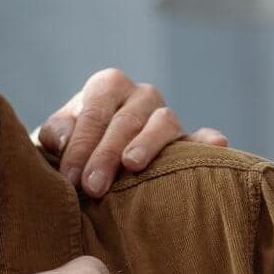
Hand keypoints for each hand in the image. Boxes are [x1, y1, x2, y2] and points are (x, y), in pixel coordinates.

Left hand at [37, 68, 229, 197]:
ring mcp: (165, 116)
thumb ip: (56, 133)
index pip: (94, 113)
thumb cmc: (70, 146)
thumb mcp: (55, 136)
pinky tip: (217, 145)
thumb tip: (65, 139)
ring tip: (132, 165)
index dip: (81, 146)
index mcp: (106, 86)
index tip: (71, 179)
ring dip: (147, 144)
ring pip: (163, 122)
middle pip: (126, 121)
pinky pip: (200, 137)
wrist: (92, 156)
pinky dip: (208, 141)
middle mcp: (140, 95)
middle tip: (92, 187)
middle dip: (106, 154)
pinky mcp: (186, 140)